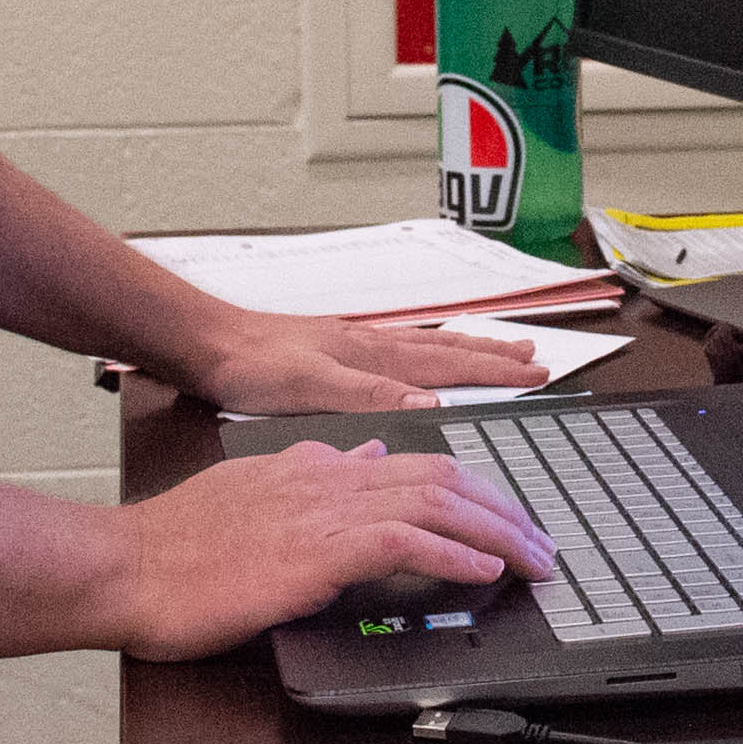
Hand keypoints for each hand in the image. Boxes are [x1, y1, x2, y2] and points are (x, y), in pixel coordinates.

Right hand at [109, 438, 556, 661]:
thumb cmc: (175, 545)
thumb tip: (364, 455)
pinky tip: (484, 568)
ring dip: (494, 529)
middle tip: (538, 538)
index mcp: (309, 465)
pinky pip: (404, 539)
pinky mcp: (315, 549)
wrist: (127, 566)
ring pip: (433, 499)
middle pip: (438, 472)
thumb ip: (309, 472)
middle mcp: (323, 475)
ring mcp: (321, 509)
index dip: (467, 484)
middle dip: (499, 505)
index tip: (500, 512)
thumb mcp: (250, 493)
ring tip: (531, 555)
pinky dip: (454, 551)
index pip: (410, 460)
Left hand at [180, 310, 552, 417]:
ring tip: (499, 351)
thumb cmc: (250, 367)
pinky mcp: (334, 352)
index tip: (537, 373)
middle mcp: (370, 346)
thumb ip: (369, 393)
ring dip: (467, 351)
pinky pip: (400, 350)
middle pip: (447, 350)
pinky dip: (428, 354)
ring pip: (426, 347)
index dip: (494, 371)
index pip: (449, 362)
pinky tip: (425, 364)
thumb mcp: (308, 387)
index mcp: (371, 355)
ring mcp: (354, 346)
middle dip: (494, 357)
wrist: (206, 344)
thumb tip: (431, 400)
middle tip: (537, 358)